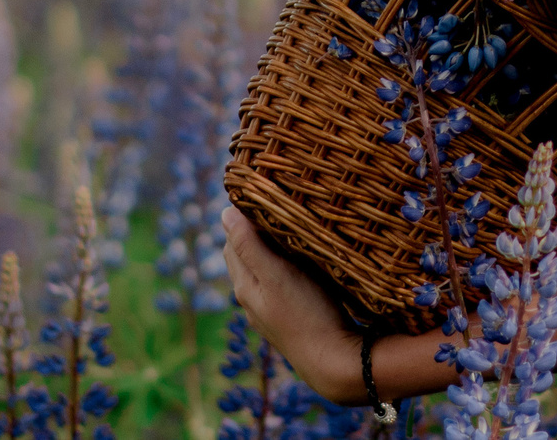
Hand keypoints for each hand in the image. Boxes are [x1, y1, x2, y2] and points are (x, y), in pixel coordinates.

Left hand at [222, 207, 363, 403]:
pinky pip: (280, 283)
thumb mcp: (276, 275)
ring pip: (264, 269)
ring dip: (271, 248)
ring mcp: (271, 310)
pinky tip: (303, 262)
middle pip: (246, 254)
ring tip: (291, 228)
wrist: (333, 362)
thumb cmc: (306, 314)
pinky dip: (284, 266)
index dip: (243, 216)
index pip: (232, 240)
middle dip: (254, 230)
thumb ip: (249, 246)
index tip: (263, 194)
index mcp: (244, 286)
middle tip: (278, 205)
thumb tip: (224, 213)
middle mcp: (252, 299)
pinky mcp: (290, 317)